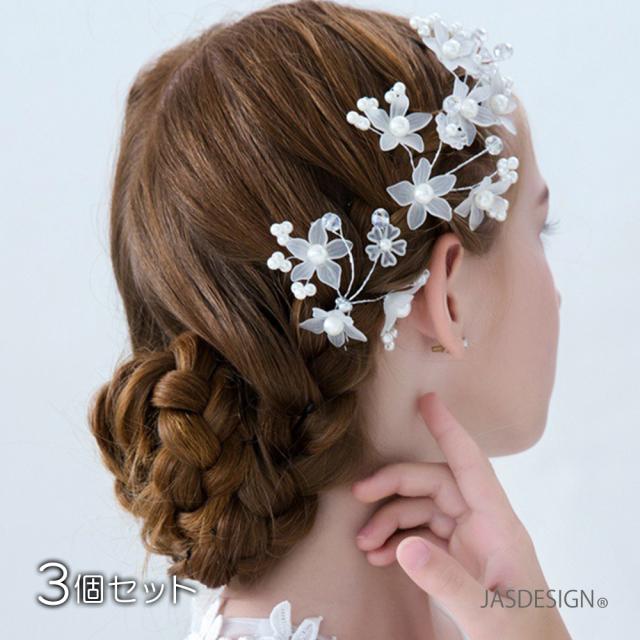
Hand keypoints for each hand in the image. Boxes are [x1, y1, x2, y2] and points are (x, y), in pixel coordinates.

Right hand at [351, 391, 570, 639]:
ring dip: (388, 519)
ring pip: (420, 509)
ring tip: (362, 542)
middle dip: (394, 485)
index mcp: (498, 526)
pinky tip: (377, 556)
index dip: (448, 430)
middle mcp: (480, 526)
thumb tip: (404, 544)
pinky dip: (394, 541)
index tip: (426, 400)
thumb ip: (446, 580)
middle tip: (359, 495)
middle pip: (433, 484)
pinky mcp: (452, 562)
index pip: (470, 465)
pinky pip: (418, 536)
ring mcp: (465, 543)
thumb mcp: (486, 617)